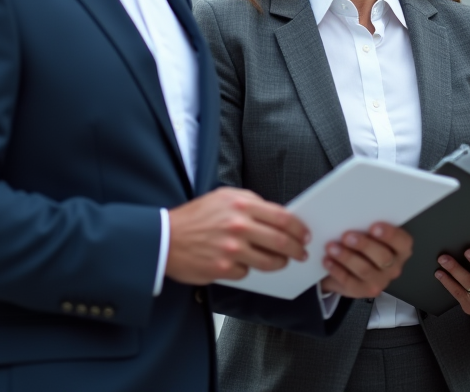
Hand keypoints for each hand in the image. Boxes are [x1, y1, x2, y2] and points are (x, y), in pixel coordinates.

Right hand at [166, 187, 309, 285]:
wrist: (164, 238)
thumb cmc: (195, 217)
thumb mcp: (223, 197)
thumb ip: (251, 203)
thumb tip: (277, 216)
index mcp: (242, 205)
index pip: (283, 218)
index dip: (299, 229)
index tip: (305, 235)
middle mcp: (239, 227)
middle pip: (281, 241)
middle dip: (297, 249)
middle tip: (301, 253)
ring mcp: (231, 250)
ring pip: (269, 261)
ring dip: (280, 263)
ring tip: (281, 262)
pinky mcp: (222, 269)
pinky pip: (247, 273)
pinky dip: (248, 269)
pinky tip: (242, 264)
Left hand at [320, 222, 412, 298]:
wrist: (349, 266)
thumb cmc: (362, 243)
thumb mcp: (368, 231)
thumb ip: (366, 222)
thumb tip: (353, 211)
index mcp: (400, 249)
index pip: (403, 242)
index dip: (390, 235)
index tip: (374, 226)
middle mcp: (393, 267)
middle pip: (384, 258)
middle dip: (364, 245)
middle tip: (347, 236)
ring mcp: (379, 281)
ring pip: (365, 270)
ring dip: (346, 257)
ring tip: (331, 247)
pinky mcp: (361, 290)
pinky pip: (349, 281)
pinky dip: (337, 269)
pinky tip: (328, 260)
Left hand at [435, 249, 469, 318]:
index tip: (469, 251)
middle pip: (469, 281)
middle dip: (455, 268)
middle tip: (445, 258)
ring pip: (459, 289)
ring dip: (447, 276)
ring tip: (440, 265)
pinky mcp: (468, 308)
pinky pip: (456, 294)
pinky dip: (447, 283)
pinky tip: (440, 274)